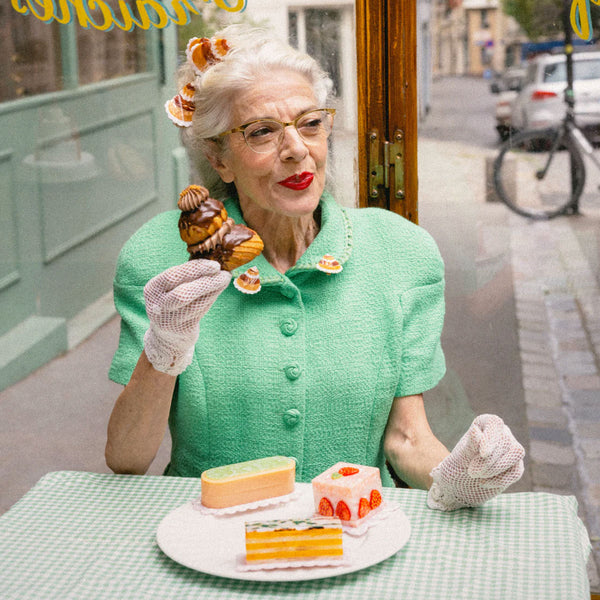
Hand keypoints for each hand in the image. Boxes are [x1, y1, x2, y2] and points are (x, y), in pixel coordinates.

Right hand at [143, 259, 230, 374]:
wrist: (168, 333)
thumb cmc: (173, 301)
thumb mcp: (170, 288)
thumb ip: (186, 275)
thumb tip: (211, 260)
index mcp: (152, 289)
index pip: (173, 276)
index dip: (194, 269)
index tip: (214, 265)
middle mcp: (158, 306)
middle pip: (182, 294)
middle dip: (205, 282)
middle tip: (223, 273)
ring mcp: (170, 320)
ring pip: (195, 304)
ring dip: (213, 290)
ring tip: (225, 278)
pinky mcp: (183, 329)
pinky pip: (201, 311)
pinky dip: (212, 298)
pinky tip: (220, 289)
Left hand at [427, 414, 524, 510]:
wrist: (459, 485)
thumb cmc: (458, 466)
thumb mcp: (461, 455)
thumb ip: (470, 444)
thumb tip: (476, 430)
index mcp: (484, 423)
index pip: (494, 423)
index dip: (491, 437)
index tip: (483, 454)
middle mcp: (501, 432)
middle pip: (505, 441)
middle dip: (489, 460)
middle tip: (472, 472)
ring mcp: (511, 448)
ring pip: (515, 453)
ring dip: (496, 468)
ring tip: (476, 475)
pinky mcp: (516, 466)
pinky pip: (517, 471)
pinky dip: (501, 480)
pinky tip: (484, 483)